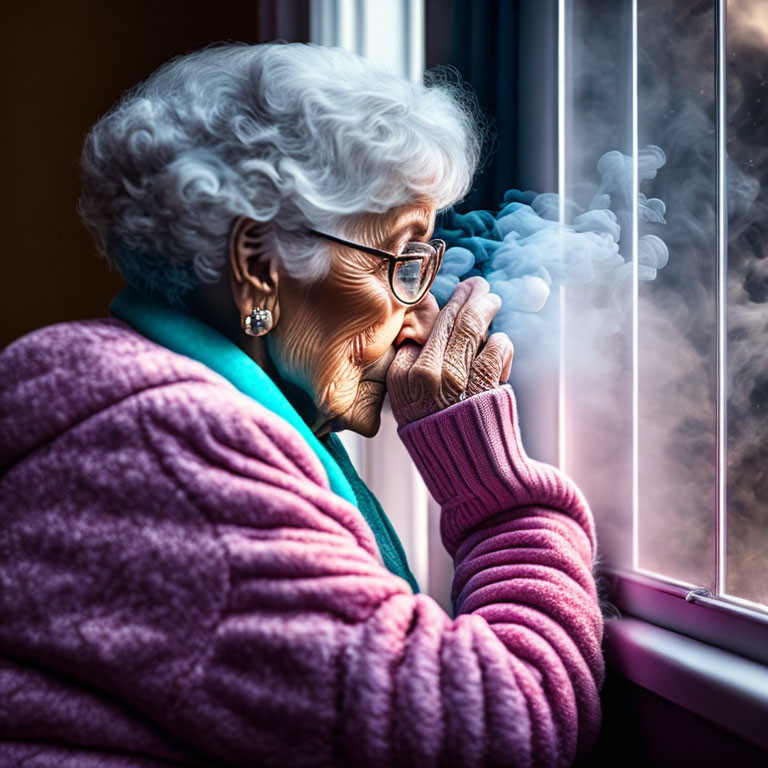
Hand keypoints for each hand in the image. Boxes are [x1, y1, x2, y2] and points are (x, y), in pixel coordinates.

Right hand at [387, 277, 513, 425]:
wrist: (469, 473)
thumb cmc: (441, 438)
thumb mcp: (411, 407)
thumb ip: (414, 372)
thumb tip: (433, 335)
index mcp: (400, 378)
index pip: (421, 332)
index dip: (440, 312)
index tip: (451, 301)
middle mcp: (423, 375)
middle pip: (446, 321)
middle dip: (465, 297)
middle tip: (476, 285)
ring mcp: (454, 379)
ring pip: (471, 326)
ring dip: (486, 307)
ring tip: (491, 299)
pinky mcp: (485, 384)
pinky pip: (496, 347)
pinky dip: (502, 344)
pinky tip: (501, 345)